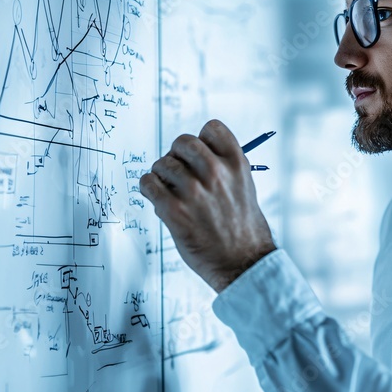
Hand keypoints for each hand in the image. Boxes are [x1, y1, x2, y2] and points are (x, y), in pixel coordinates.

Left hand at [139, 119, 276, 292]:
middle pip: (182, 142)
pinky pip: (148, 184)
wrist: (242, 263)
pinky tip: (157, 198)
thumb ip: (224, 167)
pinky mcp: (174, 211)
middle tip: (178, 172)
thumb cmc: (244, 227)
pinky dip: (148, 188)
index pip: (211, 128)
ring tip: (169, 190)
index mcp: (236, 164)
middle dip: (177, 155)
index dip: (202, 140)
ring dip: (161, 175)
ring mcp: (194, 192)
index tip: (199, 156)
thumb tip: (194, 155)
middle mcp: (215, 173)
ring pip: (162, 163)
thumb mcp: (244, 187)